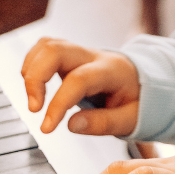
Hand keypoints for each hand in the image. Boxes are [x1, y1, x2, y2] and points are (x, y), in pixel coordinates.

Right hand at [22, 39, 139, 136]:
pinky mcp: (69, 54)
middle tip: (34, 108)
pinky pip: (44, 48)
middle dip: (35, 78)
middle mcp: (93, 56)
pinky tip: (35, 87)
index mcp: (111, 71)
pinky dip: (32, 65)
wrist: (143, 81)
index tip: (46, 128)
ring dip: (31, 70)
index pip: (78, 80)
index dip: (58, 103)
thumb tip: (72, 125)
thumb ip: (103, 123)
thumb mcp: (130, 119)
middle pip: (55, 50)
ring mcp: (79, 52)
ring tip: (34, 99)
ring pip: (46, 45)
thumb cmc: (137, 100)